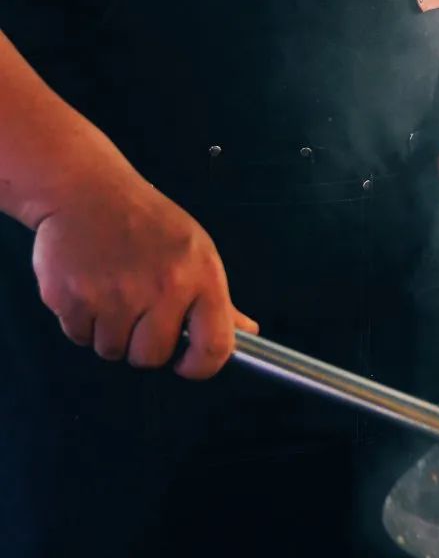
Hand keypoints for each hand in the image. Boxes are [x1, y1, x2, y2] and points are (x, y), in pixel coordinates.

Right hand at [32, 155, 256, 380]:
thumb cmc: (143, 219)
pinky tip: (87, 286)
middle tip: (135, 309)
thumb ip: (218, 299)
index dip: (200, 366)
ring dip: (109, 331)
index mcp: (200, 275)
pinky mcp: (73, 299)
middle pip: (152, 357)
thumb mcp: (193, 248)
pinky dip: (80, 320)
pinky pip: (79, 336)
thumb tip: (246, 332)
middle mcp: (161, 287)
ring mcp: (115, 295)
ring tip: (109, 291)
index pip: (215, 347)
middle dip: (141, 344)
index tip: (186, 363)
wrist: (84, 190)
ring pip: (112, 351)